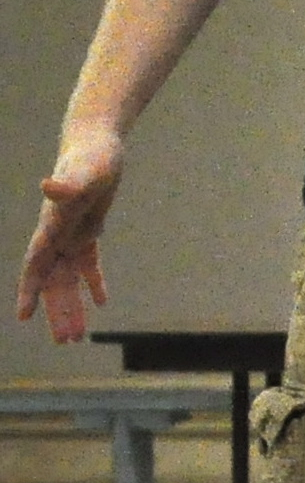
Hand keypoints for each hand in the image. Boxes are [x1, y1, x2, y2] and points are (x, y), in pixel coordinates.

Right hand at [16, 124, 122, 342]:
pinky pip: (88, 263)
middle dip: (56, 311)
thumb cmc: (91, 156)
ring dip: (72, 305)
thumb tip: (48, 186)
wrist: (96, 141)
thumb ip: (67, 184)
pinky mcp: (89, 229)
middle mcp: (57, 234)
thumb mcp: (85, 172)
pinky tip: (101, 302)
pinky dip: (94, 282)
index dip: (29, 290)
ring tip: (77, 336)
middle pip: (53, 281)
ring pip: (68, 279)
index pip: (36, 264)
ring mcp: (71, 233)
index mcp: (52, 226)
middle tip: (65, 341)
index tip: (23, 316)